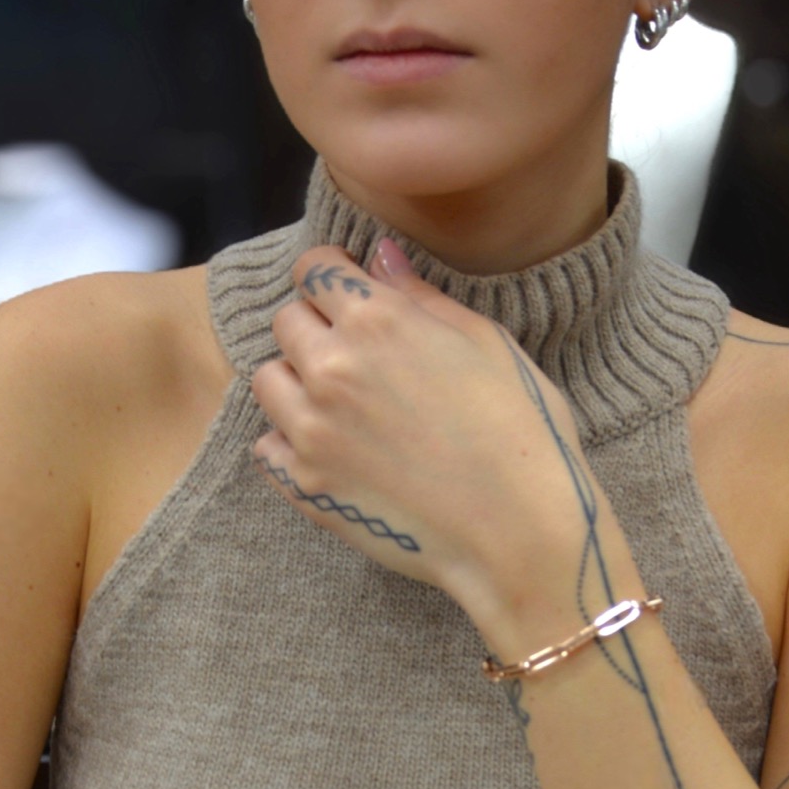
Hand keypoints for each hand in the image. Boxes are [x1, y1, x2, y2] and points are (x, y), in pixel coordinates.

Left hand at [251, 239, 589, 614]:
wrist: (518, 530)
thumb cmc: (521, 431)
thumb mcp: (487, 344)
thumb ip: (422, 297)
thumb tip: (379, 258)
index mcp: (378, 322)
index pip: (315, 270)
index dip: (332, 275)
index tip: (345, 288)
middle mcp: (332, 368)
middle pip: (286, 321)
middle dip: (315, 326)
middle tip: (357, 353)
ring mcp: (311, 430)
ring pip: (267, 380)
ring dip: (296, 381)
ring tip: (342, 402)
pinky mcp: (305, 484)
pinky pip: (268, 446)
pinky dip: (289, 442)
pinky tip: (333, 449)